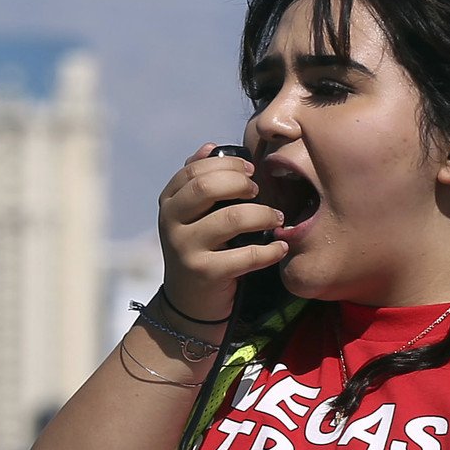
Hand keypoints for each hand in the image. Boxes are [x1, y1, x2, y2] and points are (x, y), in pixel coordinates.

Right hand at [156, 144, 286, 323]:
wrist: (189, 302)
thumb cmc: (199, 250)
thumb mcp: (191, 215)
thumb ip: (198, 182)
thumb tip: (210, 147)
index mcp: (168, 203)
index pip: (193, 170)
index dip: (227, 165)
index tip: (251, 170)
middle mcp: (170, 223)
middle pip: (206, 188)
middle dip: (241, 184)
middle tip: (260, 191)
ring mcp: (185, 249)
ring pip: (231, 219)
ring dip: (263, 215)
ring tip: (277, 218)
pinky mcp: (205, 273)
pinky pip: (246, 255)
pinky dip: (270, 250)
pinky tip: (280, 248)